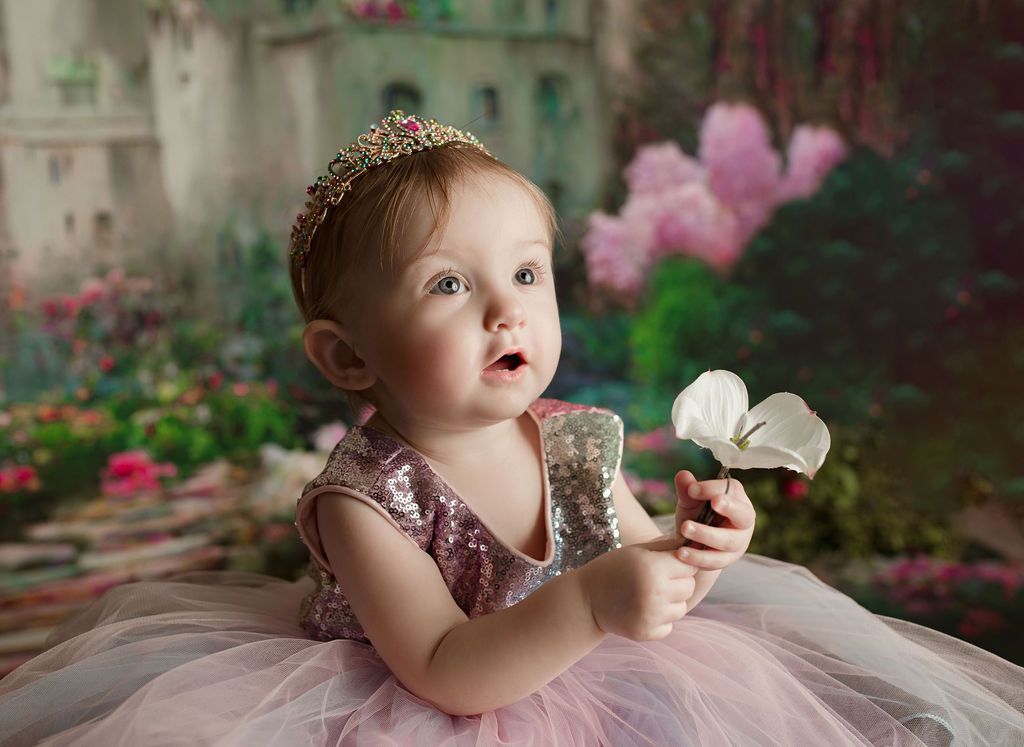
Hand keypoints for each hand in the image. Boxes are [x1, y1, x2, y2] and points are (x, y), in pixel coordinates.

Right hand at [579, 536, 698, 641]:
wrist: (585, 599)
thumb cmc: (614, 568)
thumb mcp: (638, 551)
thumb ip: (668, 547)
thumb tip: (697, 543)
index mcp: (653, 568)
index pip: (689, 565)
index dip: (680, 563)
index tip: (667, 563)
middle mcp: (655, 593)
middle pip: (689, 587)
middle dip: (678, 582)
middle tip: (656, 579)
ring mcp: (651, 616)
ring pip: (682, 608)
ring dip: (671, 602)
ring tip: (649, 595)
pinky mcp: (646, 634)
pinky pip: (670, 626)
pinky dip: (661, 619)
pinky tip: (642, 610)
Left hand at [673, 470, 755, 570]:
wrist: (692, 543)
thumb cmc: (697, 515)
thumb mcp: (690, 501)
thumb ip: (687, 489)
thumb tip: (683, 475)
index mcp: (737, 499)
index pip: (732, 490)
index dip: (713, 488)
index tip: (693, 489)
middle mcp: (743, 520)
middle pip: (742, 514)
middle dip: (729, 508)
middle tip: (714, 503)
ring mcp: (738, 542)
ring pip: (728, 540)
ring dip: (706, 534)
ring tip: (685, 528)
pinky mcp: (727, 560)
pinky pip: (715, 560)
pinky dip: (697, 557)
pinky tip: (681, 552)